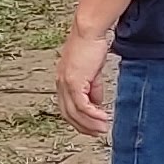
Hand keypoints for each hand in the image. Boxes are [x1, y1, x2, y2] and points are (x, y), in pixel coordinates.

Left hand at [55, 17, 117, 136]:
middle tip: (97, 132)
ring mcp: (66, 83)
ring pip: (75, 112)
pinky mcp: (74, 82)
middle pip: (68, 114)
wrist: (88, 31)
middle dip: (83, 126)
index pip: (67, 107)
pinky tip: (103, 118)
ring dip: (89, 123)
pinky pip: (82, 105)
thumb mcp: (92, 71)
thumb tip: (97, 103)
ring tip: (102, 129)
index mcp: (63, 81)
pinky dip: (92, 114)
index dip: (78, 120)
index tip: (91, 127)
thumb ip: (93, 88)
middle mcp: (61, 84)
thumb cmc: (90, 45)